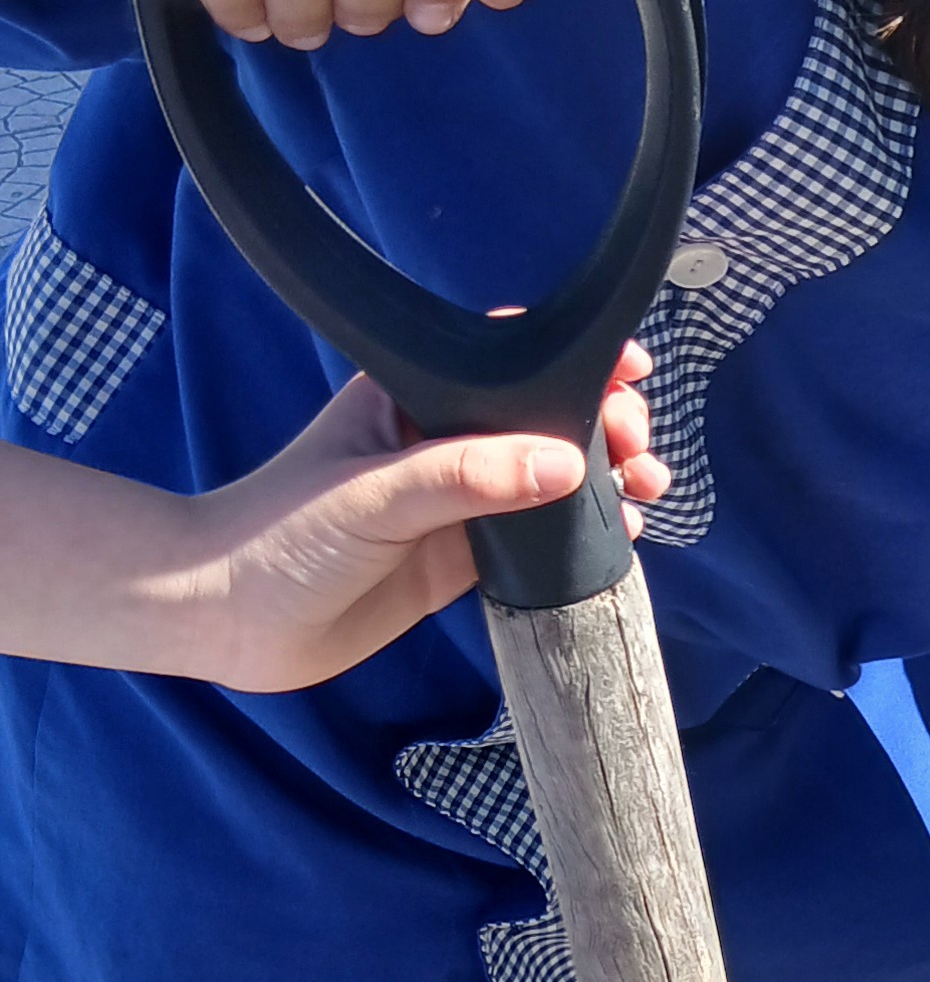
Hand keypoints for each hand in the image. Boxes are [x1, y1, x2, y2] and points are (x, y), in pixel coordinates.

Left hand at [0, 349, 665, 690]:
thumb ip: (469, 476)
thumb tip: (569, 463)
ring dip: (608, 477)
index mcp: (413, 398)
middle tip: (633, 446)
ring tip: (646, 488)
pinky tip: (620, 535)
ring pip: (554, 476)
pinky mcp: (463, 558)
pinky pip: (541, 537)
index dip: (574, 359)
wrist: (230, 621)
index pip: (508, 359)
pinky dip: (586, 532)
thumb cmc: (278, 536)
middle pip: (546, 415)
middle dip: (604, 422)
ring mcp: (457, 502)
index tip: (629, 371)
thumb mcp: (374, 495)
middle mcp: (443, 442)